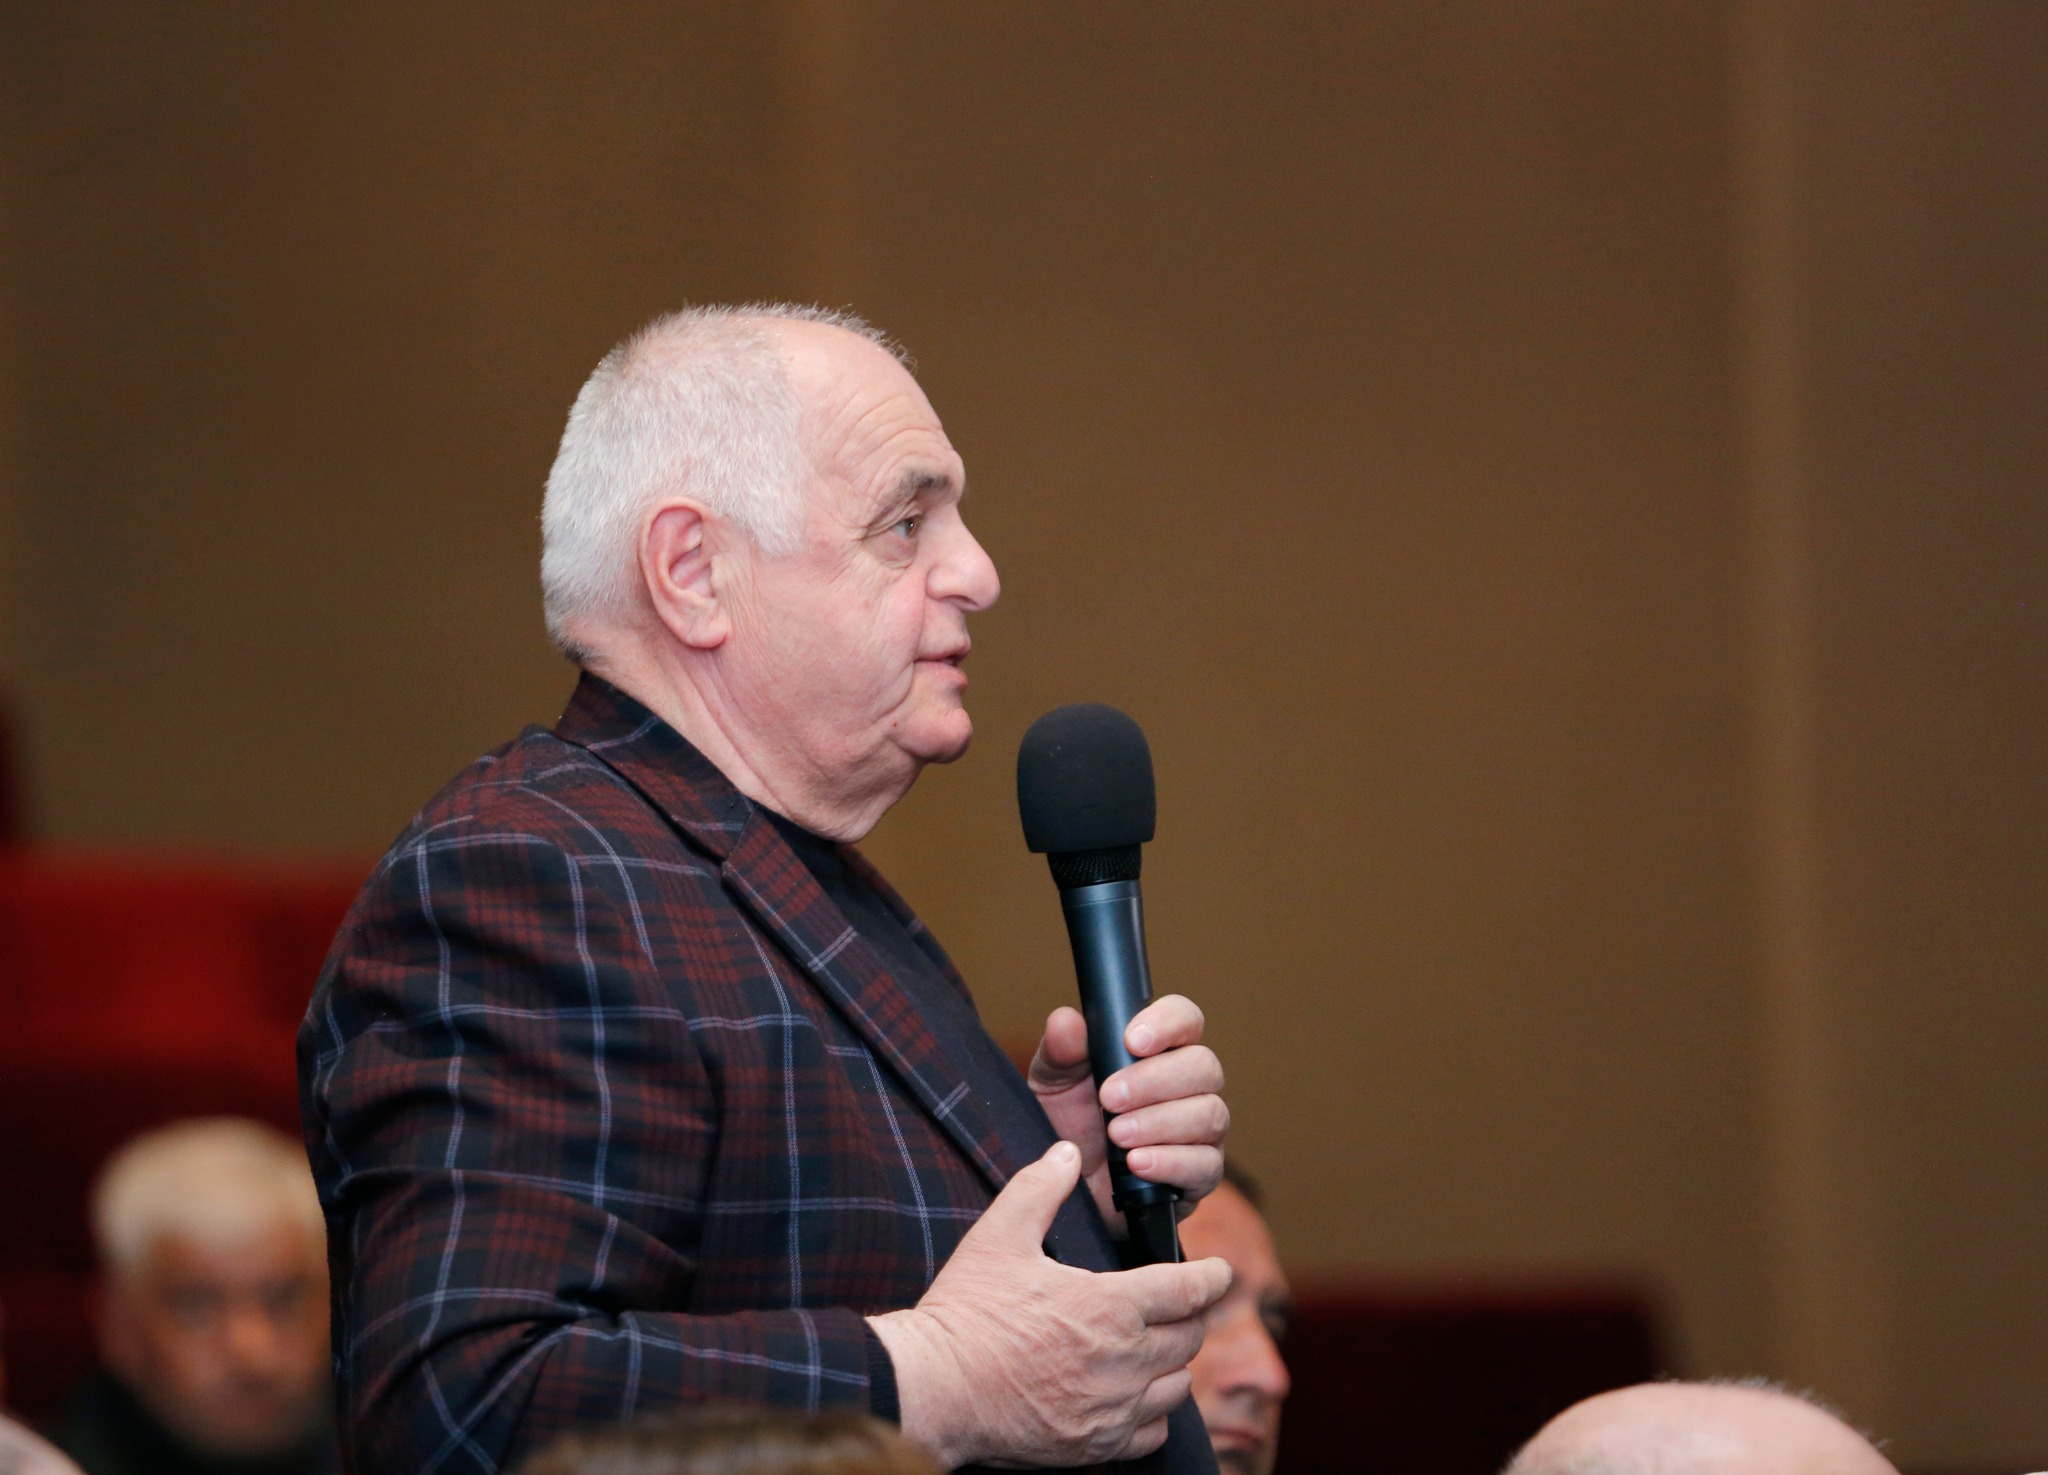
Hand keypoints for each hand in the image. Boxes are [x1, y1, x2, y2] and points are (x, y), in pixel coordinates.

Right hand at [868, 1140, 1232, 1468]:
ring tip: (1154, 1346)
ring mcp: (1113, 1409)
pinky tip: (1133, 1394)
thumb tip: (1067, 1152)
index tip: (1220, 1271)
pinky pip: (1153, 1433)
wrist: (932, 1390)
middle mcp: (1124, 1361)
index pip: (1189, 1290)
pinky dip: (1153, 1412)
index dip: (1212, 1277)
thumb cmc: (966, 1312)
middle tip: (1177, 1303)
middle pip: (1190, 1337)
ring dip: (1173, 1363)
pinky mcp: (1097, 1447)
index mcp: (1110, 1306)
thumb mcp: (999, 1236)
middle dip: (1190, 1316)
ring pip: (1178, 1386)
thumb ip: (1040, 1188)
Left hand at [1027, 994, 1228, 1231]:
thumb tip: (1067, 1021)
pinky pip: (1205, 1165)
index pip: (1185, 1019)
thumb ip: (1060, 1050)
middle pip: (1203, 1066)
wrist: (1068, 1189)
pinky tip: (1136, 1164)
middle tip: (1108, 1098)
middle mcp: (1190, 1086)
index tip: (1132, 1040)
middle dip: (1153, 1081)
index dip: (1168, 1023)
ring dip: (1159, 1123)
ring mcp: (1201, 1131)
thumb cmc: (1069, 1124)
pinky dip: (1170, 1162)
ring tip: (1116, 1135)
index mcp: (1160, 1051)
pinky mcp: (1201, 1175)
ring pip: (1209, 1114)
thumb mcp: (1053, 1083)